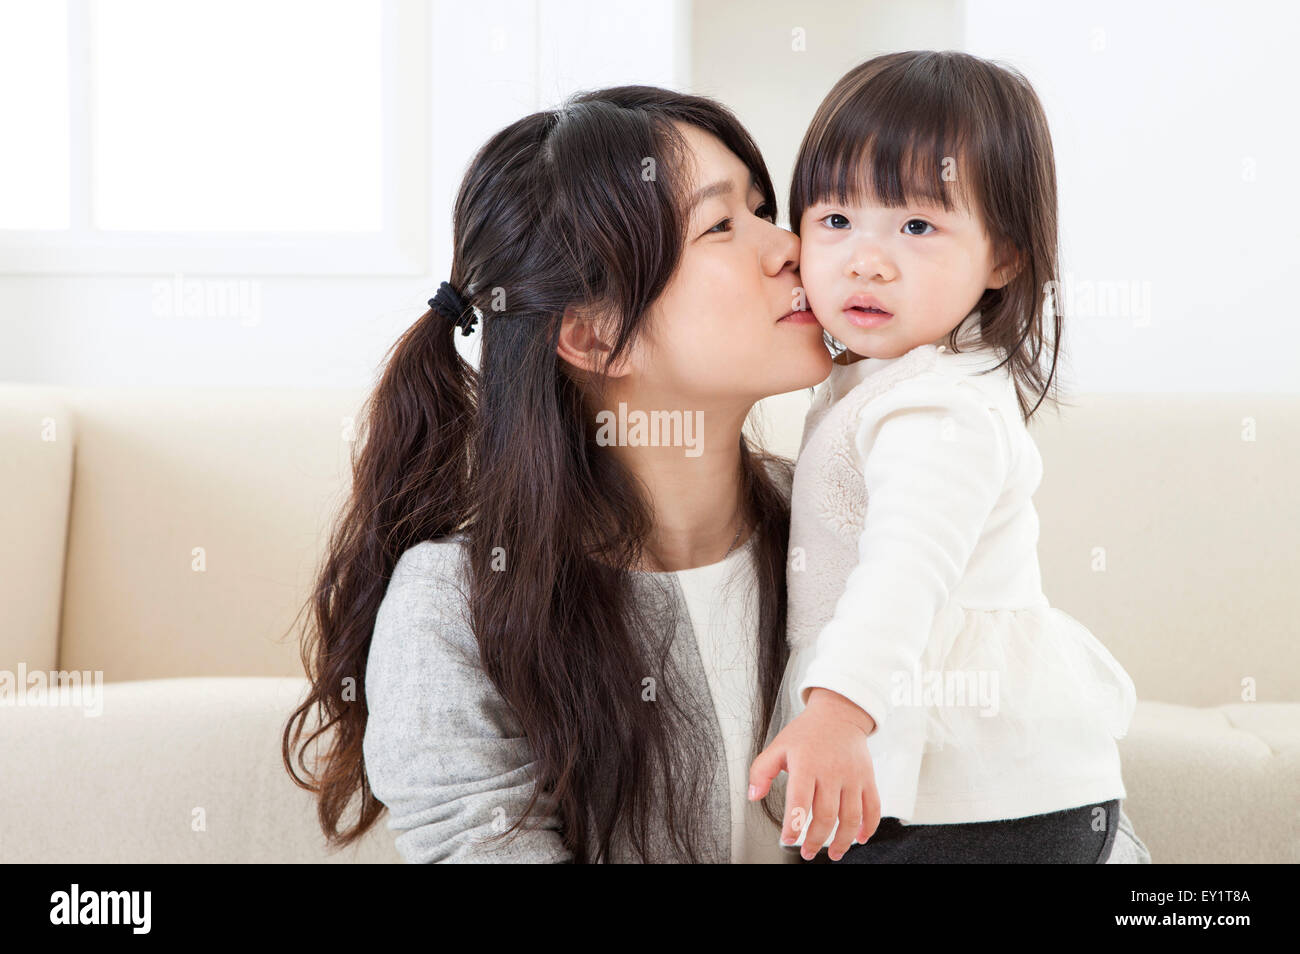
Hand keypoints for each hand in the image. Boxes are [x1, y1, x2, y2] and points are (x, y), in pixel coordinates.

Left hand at [748, 688, 880, 860]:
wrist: (839, 714)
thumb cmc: (807, 733)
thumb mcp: (778, 746)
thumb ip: (761, 771)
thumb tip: (754, 796)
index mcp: (806, 764)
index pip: (799, 802)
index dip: (793, 825)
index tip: (787, 839)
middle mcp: (831, 771)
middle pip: (825, 815)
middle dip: (815, 840)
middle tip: (808, 853)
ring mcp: (852, 776)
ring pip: (850, 817)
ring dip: (843, 840)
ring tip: (835, 854)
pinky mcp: (867, 778)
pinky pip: (873, 807)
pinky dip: (869, 827)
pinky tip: (860, 838)